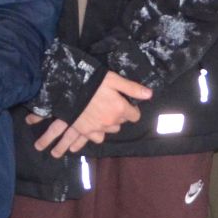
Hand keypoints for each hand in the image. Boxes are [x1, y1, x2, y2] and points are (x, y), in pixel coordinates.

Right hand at [35, 72, 154, 157]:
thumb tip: (149, 95)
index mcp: (120, 109)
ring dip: (109, 124)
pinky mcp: (86, 131)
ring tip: (102, 114)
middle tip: (111, 105)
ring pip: (111, 130)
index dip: (131, 110)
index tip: (126, 104)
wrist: (68, 88)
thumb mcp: (114, 80)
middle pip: (121, 123)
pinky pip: (98, 138)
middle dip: (119, 115)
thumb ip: (132, 88)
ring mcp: (98, 128)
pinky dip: (98, 133)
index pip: (135, 116)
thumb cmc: (93, 81)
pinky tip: (95, 126)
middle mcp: (111, 121)